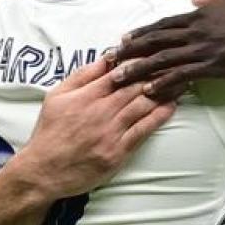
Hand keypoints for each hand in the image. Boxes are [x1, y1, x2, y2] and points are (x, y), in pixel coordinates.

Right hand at [9, 58, 175, 200]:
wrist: (43, 171)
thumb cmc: (50, 132)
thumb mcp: (57, 97)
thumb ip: (81, 76)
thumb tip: (106, 58)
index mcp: (85, 96)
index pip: (118, 72)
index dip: (139, 61)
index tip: (155, 53)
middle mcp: (100, 112)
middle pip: (136, 87)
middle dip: (157, 73)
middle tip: (176, 62)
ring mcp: (110, 132)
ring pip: (143, 105)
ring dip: (164, 91)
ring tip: (181, 80)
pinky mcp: (118, 151)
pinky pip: (144, 130)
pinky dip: (160, 116)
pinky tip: (172, 105)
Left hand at [108, 0, 224, 99]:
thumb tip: (194, 2)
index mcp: (201, 14)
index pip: (163, 24)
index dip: (141, 33)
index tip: (123, 40)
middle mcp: (197, 30)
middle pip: (155, 41)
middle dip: (130, 51)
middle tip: (109, 61)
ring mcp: (204, 48)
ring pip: (162, 59)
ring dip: (138, 69)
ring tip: (118, 78)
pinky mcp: (215, 66)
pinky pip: (183, 75)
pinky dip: (164, 82)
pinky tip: (149, 90)